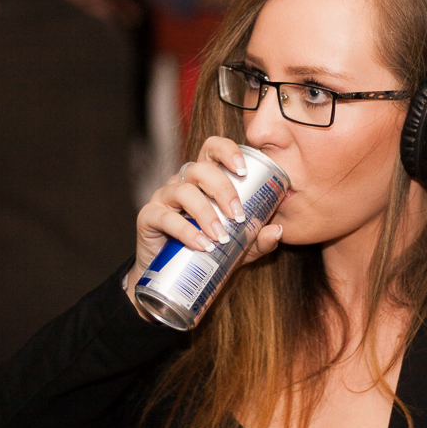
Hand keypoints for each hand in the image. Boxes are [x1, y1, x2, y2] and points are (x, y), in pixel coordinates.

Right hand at [125, 137, 283, 305]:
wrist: (173, 278)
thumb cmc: (208, 251)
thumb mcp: (239, 247)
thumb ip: (258, 240)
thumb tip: (277, 230)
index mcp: (205, 179)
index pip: (213, 149)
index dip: (227, 151)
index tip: (244, 170)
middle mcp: (183, 181)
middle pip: (200, 169)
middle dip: (222, 189)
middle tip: (238, 215)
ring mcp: (164, 197)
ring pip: (183, 191)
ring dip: (205, 212)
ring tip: (221, 235)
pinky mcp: (149, 217)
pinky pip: (166, 218)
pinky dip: (186, 231)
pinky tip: (201, 245)